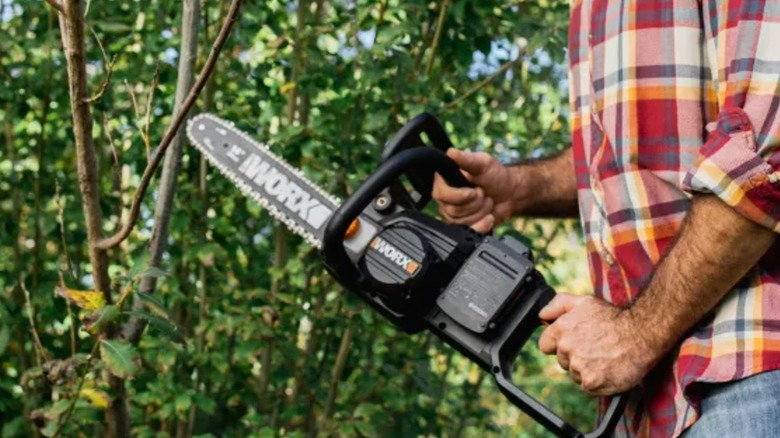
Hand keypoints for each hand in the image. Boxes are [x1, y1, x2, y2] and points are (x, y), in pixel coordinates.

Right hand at [432, 149, 516, 232]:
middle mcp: (445, 198)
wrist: (510, 194)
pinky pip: (467, 232)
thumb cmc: (495, 176)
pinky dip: (482, 225)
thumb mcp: (482, 163)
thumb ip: (466, 159)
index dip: (460, 195)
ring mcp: (453, 214)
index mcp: (445, 181)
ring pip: (461, 222)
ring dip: (480, 212)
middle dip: (475, 203)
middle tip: (483, 193)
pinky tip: (489, 217)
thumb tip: (450, 153)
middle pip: (452, 211)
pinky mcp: (462, 226)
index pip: (441, 194)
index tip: (475, 190)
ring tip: (487, 202)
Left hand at [538, 294, 659, 395]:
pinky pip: (588, 386)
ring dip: (587, 370)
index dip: (558, 345)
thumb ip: (558, 305)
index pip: (545, 345)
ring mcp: (579, 366)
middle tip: (596, 348)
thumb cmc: (614, 318)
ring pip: (575, 374)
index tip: (574, 343)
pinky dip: (598, 381)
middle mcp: (567, 348)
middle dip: (575, 356)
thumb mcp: (584, 302)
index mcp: (561, 328)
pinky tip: (608, 368)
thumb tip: (542, 315)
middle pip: (562, 361)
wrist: (642, 333)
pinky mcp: (591, 382)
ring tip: (604, 357)